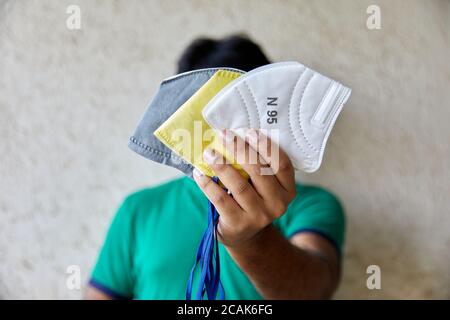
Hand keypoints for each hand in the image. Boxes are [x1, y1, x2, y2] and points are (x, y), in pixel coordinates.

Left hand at [193, 129, 296, 246]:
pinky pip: (221, 200)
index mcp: (288, 190)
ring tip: (209, 152)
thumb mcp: (262, 185)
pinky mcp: (239, 224)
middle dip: (240, 150)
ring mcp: (259, 216)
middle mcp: (278, 204)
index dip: (266, 146)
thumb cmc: (252, 198)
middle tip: (224, 134)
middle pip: (260, 172)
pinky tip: (199, 173)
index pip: (282, 164)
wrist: (243, 233)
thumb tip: (234, 135)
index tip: (249, 131)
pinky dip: (208, 184)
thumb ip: (258, 165)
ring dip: (222, 166)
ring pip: (239, 186)